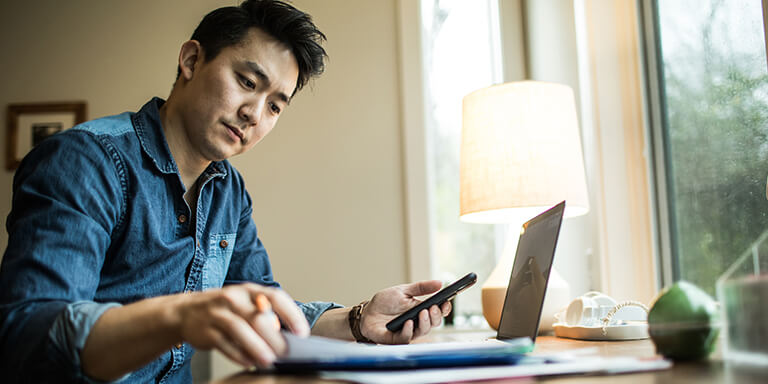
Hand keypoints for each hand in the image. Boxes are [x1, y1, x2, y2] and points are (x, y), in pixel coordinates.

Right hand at [174, 283, 308, 367]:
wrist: (186, 312)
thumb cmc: (225, 309)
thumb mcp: (245, 304)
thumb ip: (265, 316)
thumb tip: (290, 338)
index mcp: (249, 290)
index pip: (276, 297)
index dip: (291, 314)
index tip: (301, 332)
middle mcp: (234, 298)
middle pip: (258, 317)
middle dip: (274, 337)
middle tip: (286, 353)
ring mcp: (218, 313)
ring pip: (240, 329)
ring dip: (257, 347)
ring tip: (269, 360)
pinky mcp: (206, 330)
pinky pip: (224, 344)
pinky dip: (239, 355)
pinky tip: (249, 362)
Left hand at [359, 280, 451, 343]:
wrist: (367, 312)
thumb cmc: (386, 302)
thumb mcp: (403, 290)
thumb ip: (421, 288)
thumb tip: (440, 283)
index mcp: (421, 309)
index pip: (437, 311)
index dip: (444, 308)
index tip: (446, 302)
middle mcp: (418, 322)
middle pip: (434, 323)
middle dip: (436, 316)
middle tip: (433, 307)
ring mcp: (408, 331)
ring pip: (423, 331)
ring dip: (425, 323)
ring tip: (423, 312)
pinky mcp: (397, 339)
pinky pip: (406, 338)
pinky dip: (408, 330)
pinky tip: (408, 322)